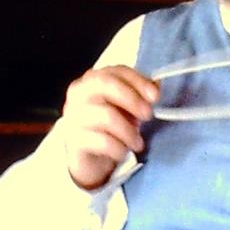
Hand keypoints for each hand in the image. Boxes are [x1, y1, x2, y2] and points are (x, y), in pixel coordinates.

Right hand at [59, 63, 160, 189]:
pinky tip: (122, 153)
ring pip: (106, 116)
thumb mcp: (126, 109)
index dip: (138, 81)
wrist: (87, 158)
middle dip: (132, 99)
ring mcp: (73, 115)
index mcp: (93, 80)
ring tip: (138, 144)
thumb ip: (139, 95)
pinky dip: (118, 148)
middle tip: (148, 115)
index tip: (155, 96)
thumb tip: (156, 86)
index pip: (116, 71)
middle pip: (105, 84)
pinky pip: (102, 141)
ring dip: (129, 131)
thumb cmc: (108, 128)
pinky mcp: (74, 139)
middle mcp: (79, 93)